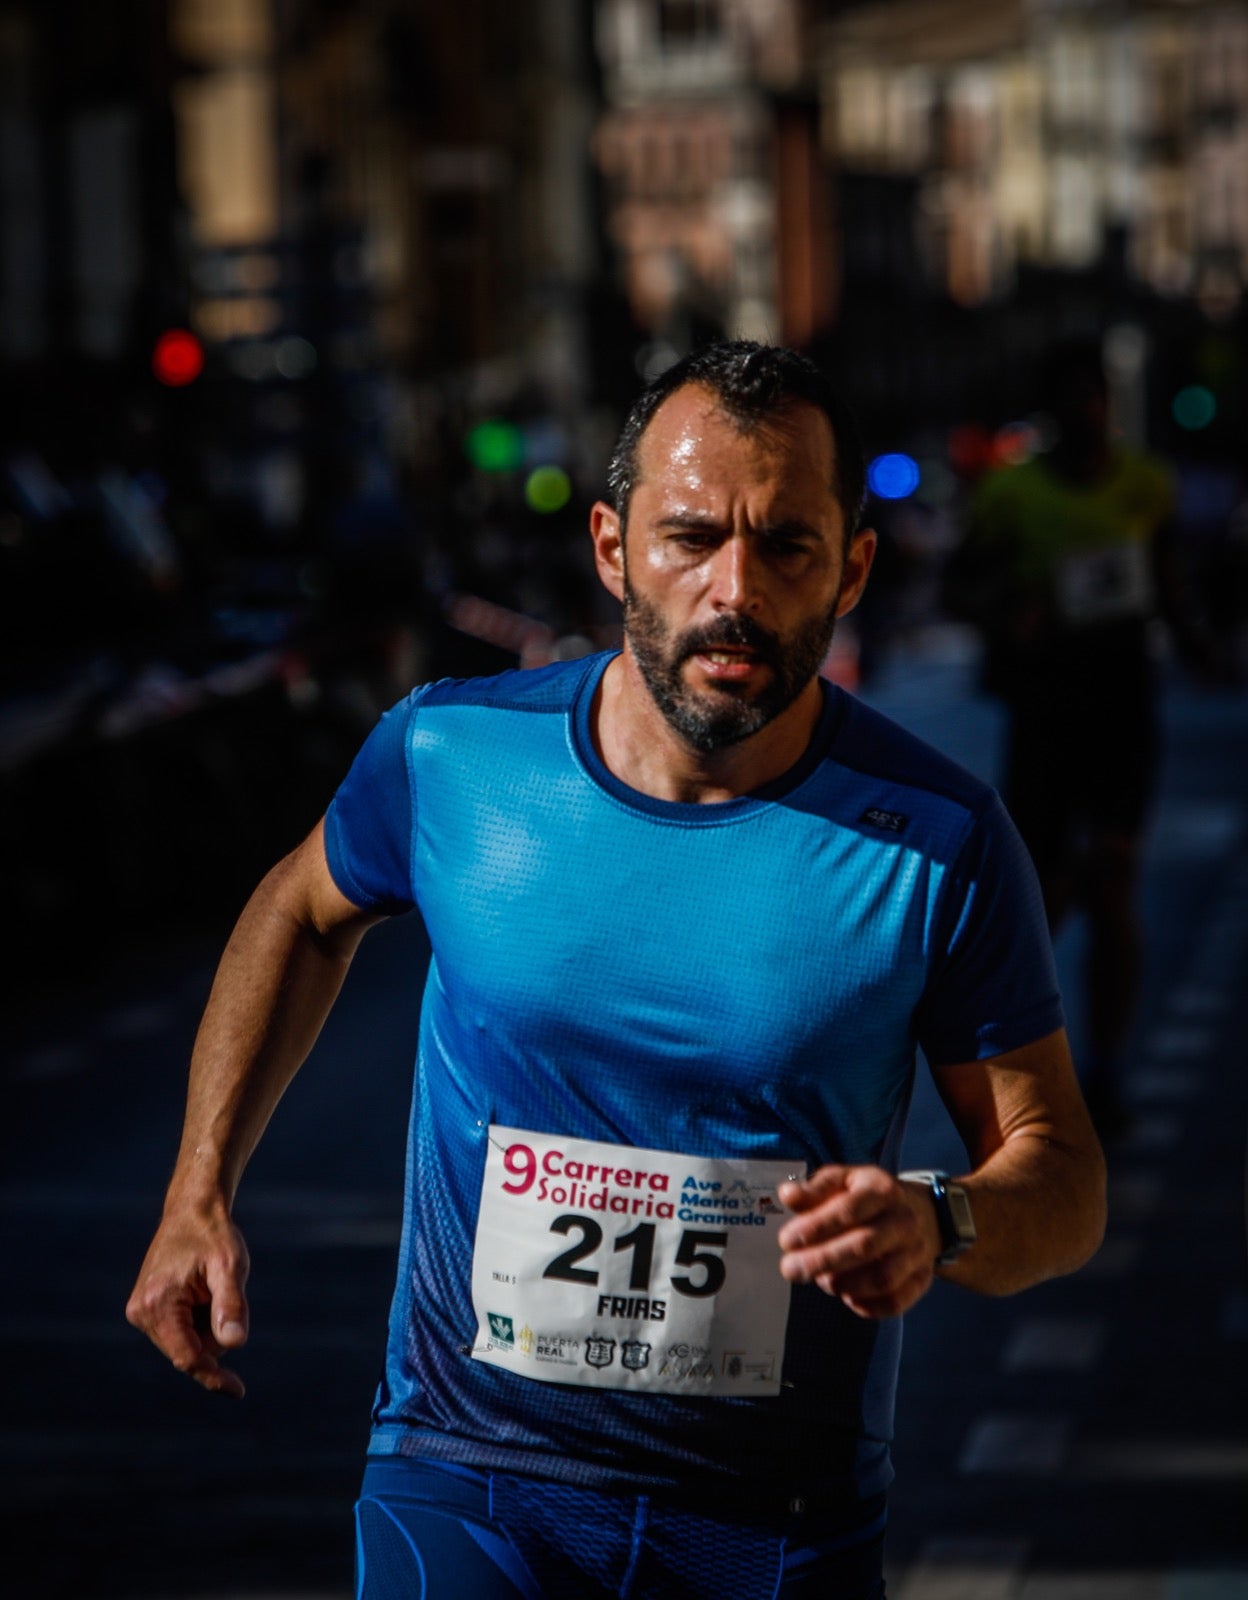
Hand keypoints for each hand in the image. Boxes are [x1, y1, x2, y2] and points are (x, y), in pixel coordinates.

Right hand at [125, 1209, 250, 1396]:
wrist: (192, 1211)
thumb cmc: (214, 1236)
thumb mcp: (230, 1266)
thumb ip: (231, 1305)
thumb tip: (235, 1344)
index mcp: (158, 1305)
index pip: (188, 1358)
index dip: (214, 1376)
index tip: (238, 1390)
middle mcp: (141, 1312)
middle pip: (188, 1352)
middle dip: (213, 1336)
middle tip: (223, 1292)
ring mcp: (140, 1311)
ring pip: (184, 1343)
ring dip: (205, 1327)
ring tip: (209, 1287)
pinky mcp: (145, 1309)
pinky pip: (178, 1331)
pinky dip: (196, 1320)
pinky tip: (200, 1291)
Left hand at [776, 1165, 939, 1318]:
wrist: (926, 1213)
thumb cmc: (872, 1197)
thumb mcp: (845, 1181)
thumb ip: (816, 1189)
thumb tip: (787, 1194)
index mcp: (881, 1190)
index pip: (849, 1210)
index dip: (816, 1227)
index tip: (786, 1241)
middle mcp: (903, 1221)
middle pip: (864, 1246)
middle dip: (821, 1261)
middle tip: (790, 1270)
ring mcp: (916, 1253)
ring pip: (881, 1279)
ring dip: (843, 1285)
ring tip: (820, 1280)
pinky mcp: (922, 1280)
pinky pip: (894, 1302)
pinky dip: (866, 1306)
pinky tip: (846, 1296)